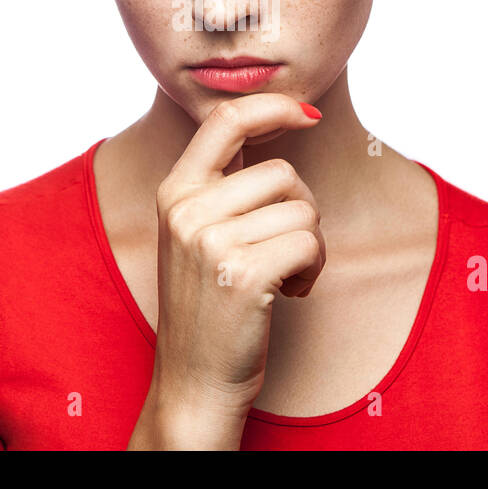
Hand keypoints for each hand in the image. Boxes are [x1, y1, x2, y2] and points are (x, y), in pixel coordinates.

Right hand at [127, 92, 324, 448]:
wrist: (193, 383)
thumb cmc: (208, 307)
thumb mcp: (197, 234)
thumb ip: (223, 184)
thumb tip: (275, 117)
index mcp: (174, 192)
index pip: (225, 120)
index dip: (272, 106)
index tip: (307, 113)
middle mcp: (187, 209)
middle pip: (283, 172)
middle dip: (300, 209)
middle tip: (281, 251)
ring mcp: (211, 241)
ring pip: (303, 209)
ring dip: (309, 246)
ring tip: (281, 277)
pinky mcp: (243, 272)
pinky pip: (309, 242)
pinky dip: (313, 269)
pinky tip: (289, 293)